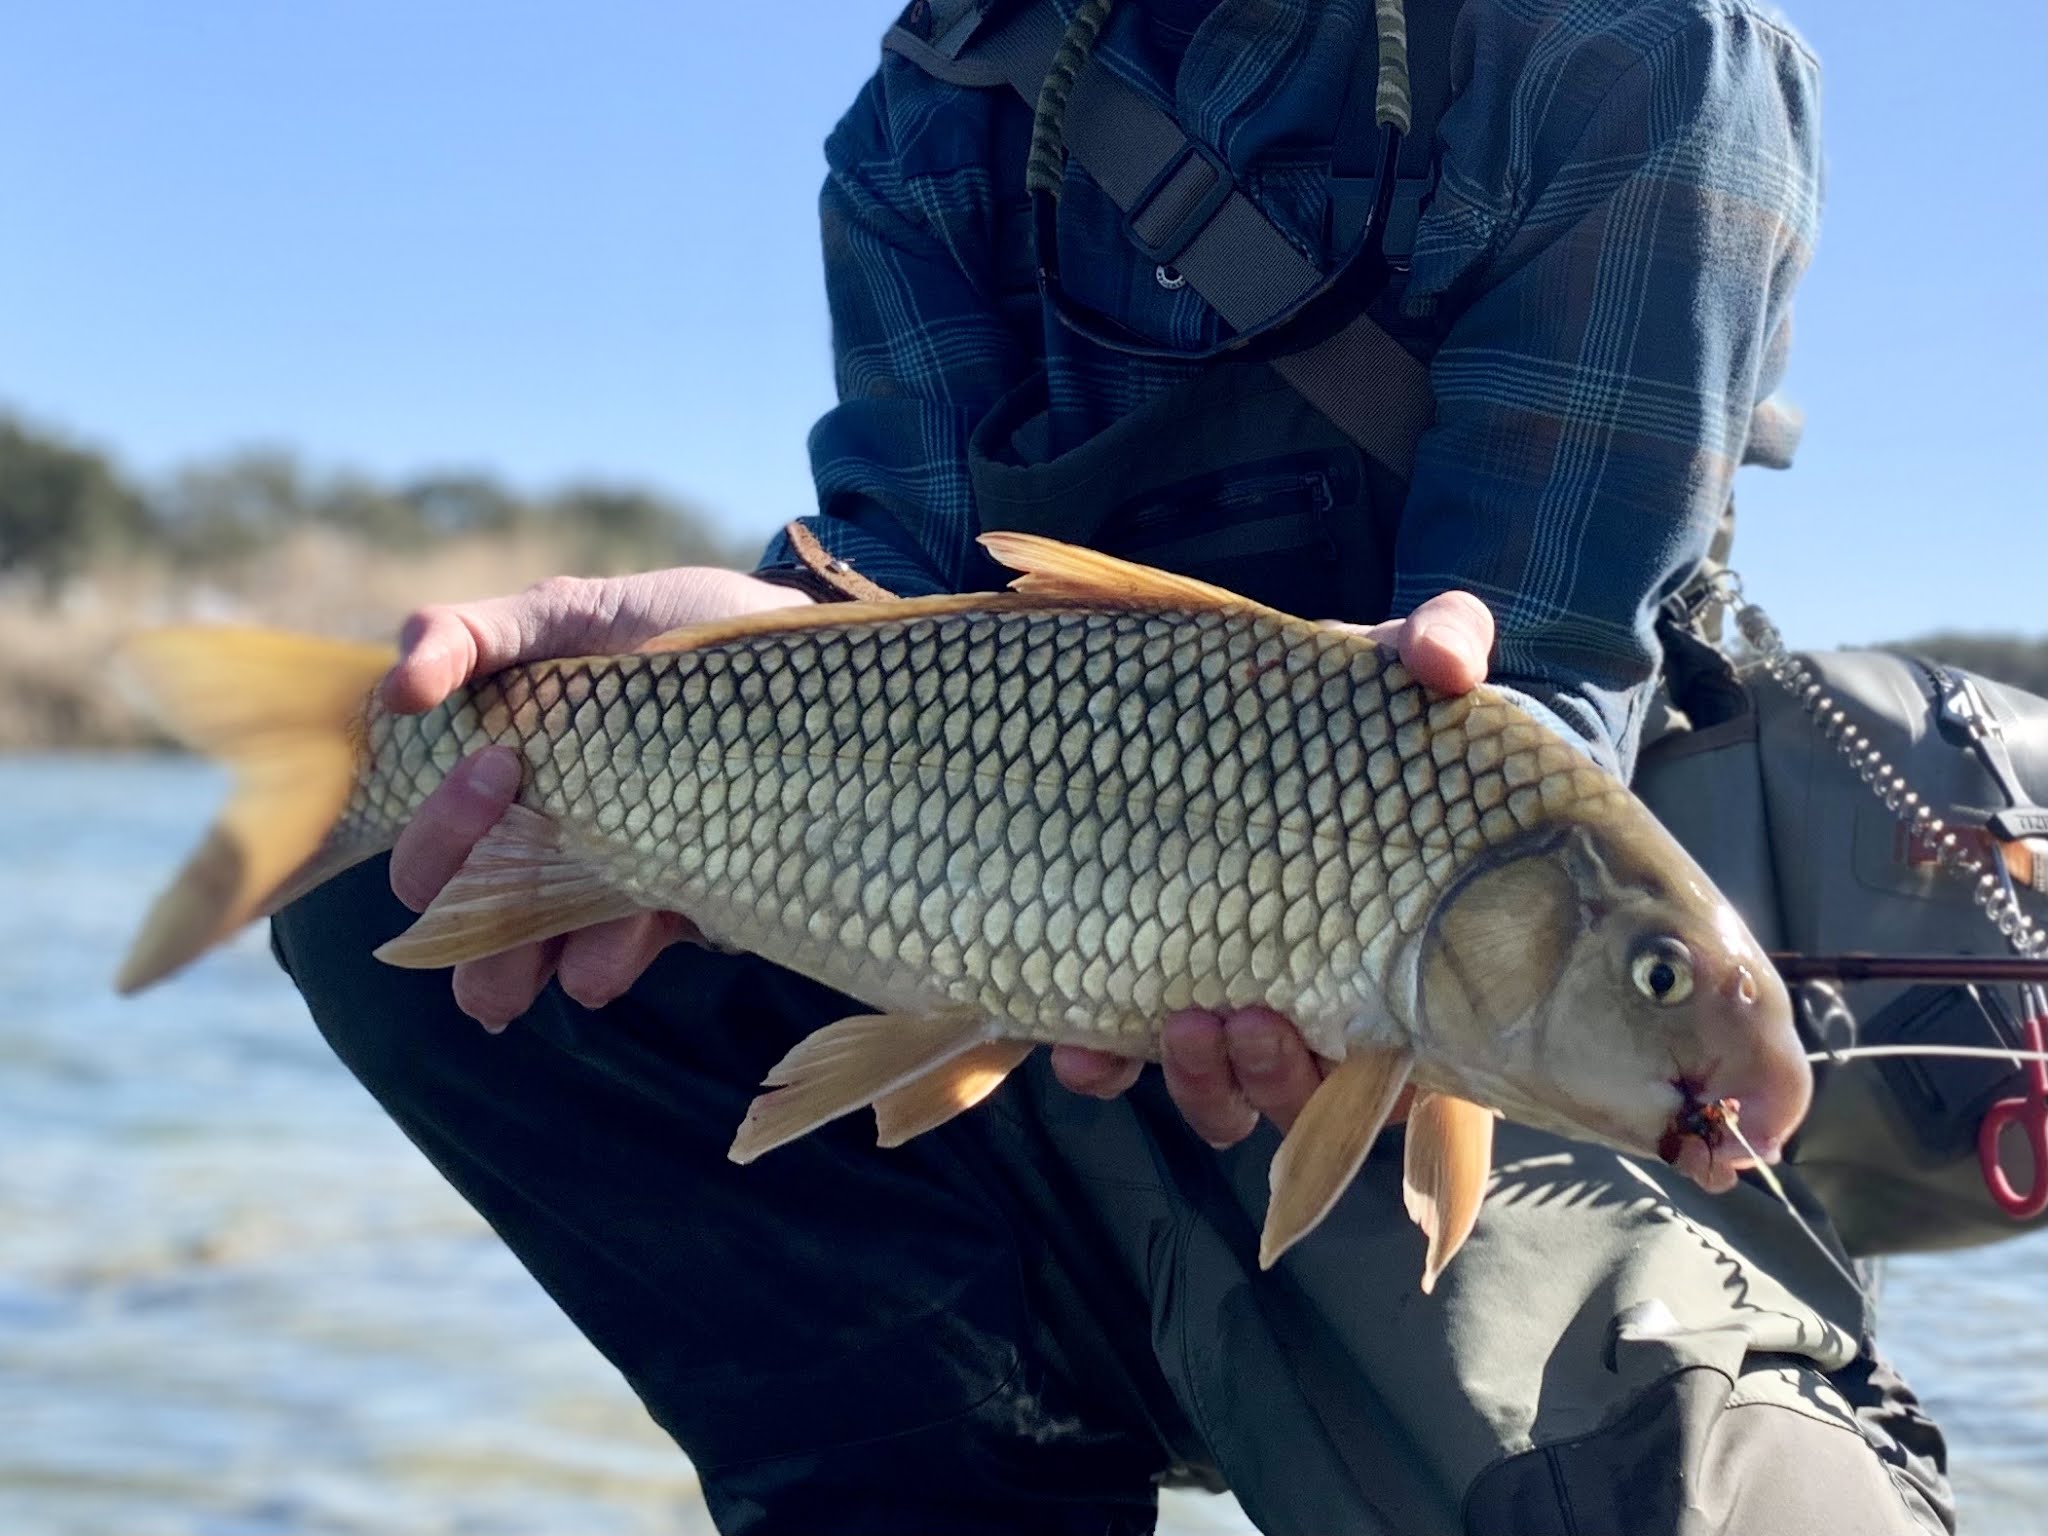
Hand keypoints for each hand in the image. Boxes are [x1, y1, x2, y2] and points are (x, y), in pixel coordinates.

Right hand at [384, 567, 813, 1029]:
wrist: (802, 665)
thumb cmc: (674, 628)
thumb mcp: (571, 612)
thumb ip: (473, 635)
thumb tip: (397, 692)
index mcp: (495, 791)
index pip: (425, 856)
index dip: (439, 832)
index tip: (498, 761)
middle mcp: (534, 853)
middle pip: (453, 920)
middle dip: (469, 898)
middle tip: (532, 811)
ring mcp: (600, 892)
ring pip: (515, 971)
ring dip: (524, 958)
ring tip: (589, 896)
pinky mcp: (673, 914)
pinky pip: (611, 966)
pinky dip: (609, 957)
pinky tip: (646, 914)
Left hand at [1051, 590, 1496, 1142]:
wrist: (1237, 710)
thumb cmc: (1346, 704)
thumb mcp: (1393, 661)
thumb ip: (1440, 645)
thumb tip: (1450, 659)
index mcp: (1400, 949)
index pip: (1418, 1054)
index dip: (1394, 1078)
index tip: (1359, 1038)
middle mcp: (1321, 996)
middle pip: (1312, 1093)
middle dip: (1278, 1077)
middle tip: (1248, 1021)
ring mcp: (1228, 998)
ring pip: (1226, 1095)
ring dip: (1206, 1082)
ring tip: (1183, 1023)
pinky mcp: (1140, 983)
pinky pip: (1123, 1059)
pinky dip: (1102, 1063)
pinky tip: (1079, 1046)